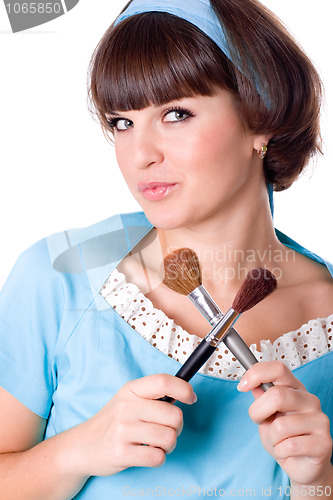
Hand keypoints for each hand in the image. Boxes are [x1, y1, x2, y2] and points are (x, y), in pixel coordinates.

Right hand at [71, 373, 195, 477]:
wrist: (82, 446)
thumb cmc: (113, 422)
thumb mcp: (128, 399)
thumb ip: (153, 396)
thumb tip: (186, 395)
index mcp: (131, 390)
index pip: (163, 382)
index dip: (183, 389)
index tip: (191, 398)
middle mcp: (127, 406)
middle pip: (174, 415)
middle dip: (177, 427)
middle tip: (166, 430)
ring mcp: (123, 430)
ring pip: (169, 438)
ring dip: (168, 445)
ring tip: (155, 443)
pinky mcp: (121, 453)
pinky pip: (158, 457)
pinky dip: (158, 458)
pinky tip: (146, 453)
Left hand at [237, 361, 332, 486]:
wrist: (301, 465)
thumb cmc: (283, 437)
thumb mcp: (266, 415)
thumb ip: (260, 397)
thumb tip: (250, 382)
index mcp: (295, 388)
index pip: (278, 369)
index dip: (257, 374)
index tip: (242, 386)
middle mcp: (309, 400)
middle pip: (277, 395)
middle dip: (258, 412)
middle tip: (259, 421)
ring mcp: (319, 420)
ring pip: (281, 426)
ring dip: (271, 438)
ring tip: (278, 441)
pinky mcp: (324, 442)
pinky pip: (290, 446)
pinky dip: (280, 451)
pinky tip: (287, 452)